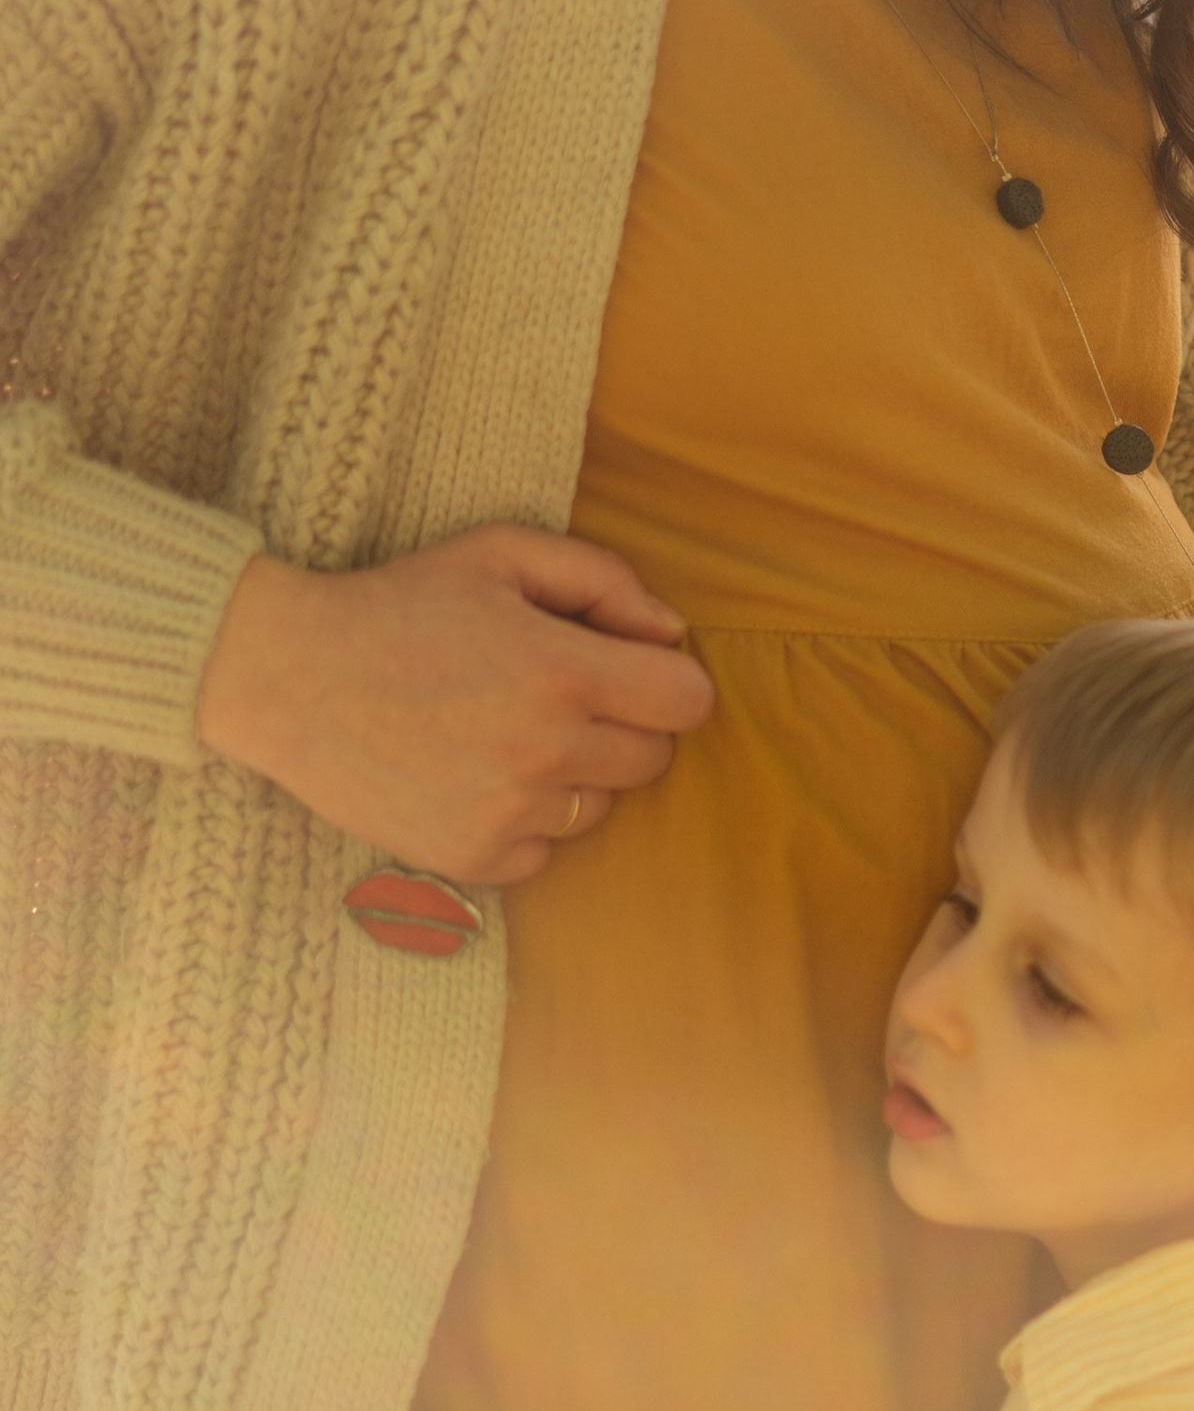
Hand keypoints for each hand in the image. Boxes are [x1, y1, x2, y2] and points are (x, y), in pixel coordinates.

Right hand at [197, 524, 714, 884]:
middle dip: (621, 725)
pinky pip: (545, 851)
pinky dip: (524, 822)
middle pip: (652, 759)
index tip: (627, 670)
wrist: (288, 676)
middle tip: (555, 696)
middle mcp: (546, 751)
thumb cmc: (400, 603)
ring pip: (600, 807)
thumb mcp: (501, 553)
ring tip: (503, 734)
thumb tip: (670, 634)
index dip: (665, 681)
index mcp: (565, 672)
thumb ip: (603, 580)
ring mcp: (508, 813)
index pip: (688, 702)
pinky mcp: (471, 857)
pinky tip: (473, 777)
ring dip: (572, 776)